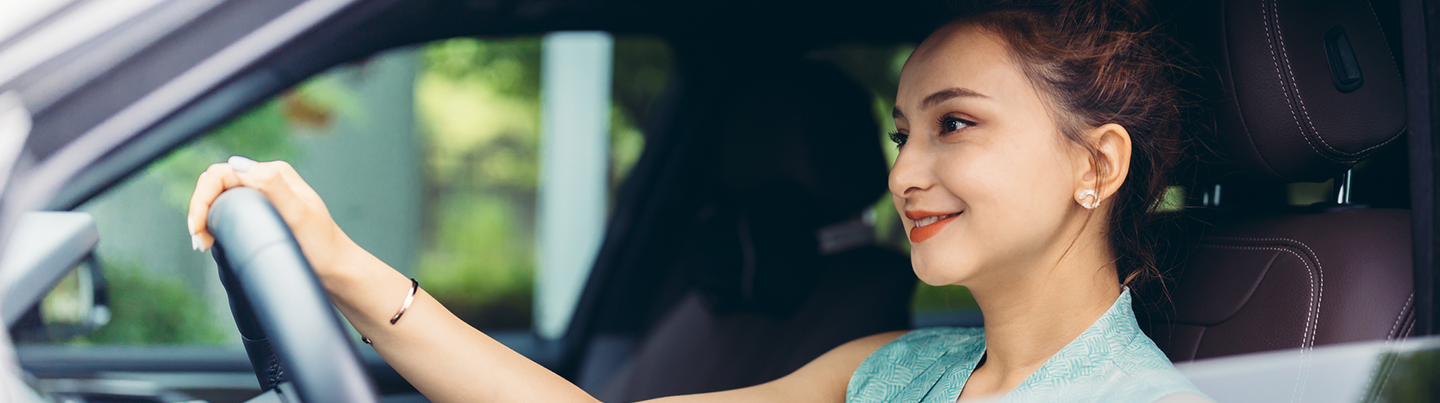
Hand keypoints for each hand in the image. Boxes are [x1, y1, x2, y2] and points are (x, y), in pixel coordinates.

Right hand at [187, 156, 352, 279]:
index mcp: (274, 173)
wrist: (335, 269)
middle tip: (199, 240)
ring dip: (204, 215)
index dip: (203, 199)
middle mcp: (268, 179)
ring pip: (219, 194)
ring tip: (203, 242)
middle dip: (199, 207)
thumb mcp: (298, 214)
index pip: (222, 173)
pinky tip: (213, 238)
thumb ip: (271, 186)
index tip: (198, 229)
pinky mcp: (261, 210)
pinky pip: (228, 206)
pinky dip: (214, 220)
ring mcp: (264, 194)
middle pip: (216, 182)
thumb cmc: (321, 245)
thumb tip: (238, 164)